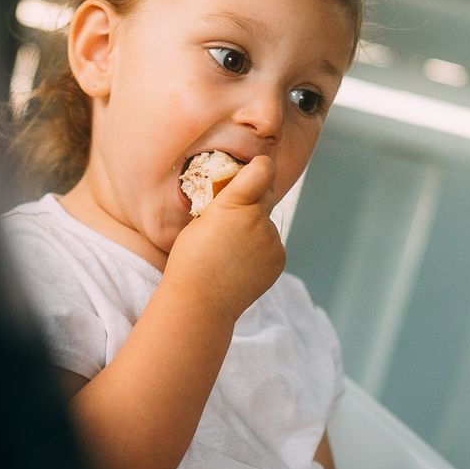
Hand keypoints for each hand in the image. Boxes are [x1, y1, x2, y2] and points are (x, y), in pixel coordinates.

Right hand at [162, 155, 284, 323]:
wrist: (200, 301)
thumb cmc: (190, 259)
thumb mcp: (200, 220)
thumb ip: (225, 203)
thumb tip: (242, 194)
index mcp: (234, 203)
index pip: (263, 170)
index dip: (261, 167)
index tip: (258, 168)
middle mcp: (258, 218)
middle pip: (266, 196)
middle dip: (254, 201)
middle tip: (233, 219)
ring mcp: (271, 240)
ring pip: (267, 225)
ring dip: (255, 231)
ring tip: (231, 253)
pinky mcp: (279, 258)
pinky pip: (272, 246)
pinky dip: (261, 251)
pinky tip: (241, 265)